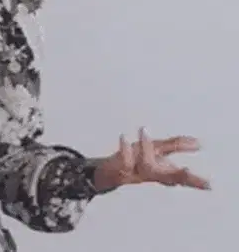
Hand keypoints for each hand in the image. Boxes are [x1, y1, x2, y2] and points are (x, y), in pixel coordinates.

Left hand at [94, 127, 210, 191]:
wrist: (106, 172)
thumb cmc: (135, 161)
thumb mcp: (156, 151)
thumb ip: (175, 145)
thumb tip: (198, 143)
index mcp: (160, 171)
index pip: (180, 176)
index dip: (194, 181)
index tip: (209, 185)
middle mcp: (149, 174)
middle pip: (167, 177)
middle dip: (179, 175)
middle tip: (190, 171)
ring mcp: (134, 172)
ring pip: (145, 166)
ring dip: (146, 147)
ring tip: (143, 129)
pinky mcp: (119, 169)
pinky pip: (123, 160)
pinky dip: (124, 148)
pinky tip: (123, 137)